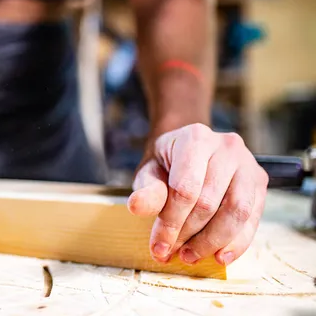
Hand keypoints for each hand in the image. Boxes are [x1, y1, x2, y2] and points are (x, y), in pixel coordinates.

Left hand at [128, 123, 267, 265]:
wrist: (189, 150)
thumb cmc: (167, 164)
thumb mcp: (149, 172)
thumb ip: (147, 189)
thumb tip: (136, 206)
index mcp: (195, 138)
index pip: (185, 188)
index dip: (171, 222)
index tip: (158, 247)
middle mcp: (227, 146)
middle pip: (209, 202)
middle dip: (188, 235)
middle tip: (172, 253)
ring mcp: (248, 163)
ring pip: (237, 212)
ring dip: (213, 242)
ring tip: (191, 256)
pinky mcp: (259, 182)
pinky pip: (253, 218)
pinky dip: (237, 243)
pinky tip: (220, 256)